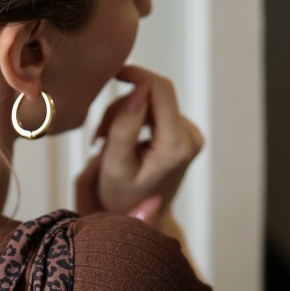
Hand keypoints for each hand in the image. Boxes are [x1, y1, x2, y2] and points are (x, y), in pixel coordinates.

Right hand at [74, 64, 203, 218]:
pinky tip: (123, 141)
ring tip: (105, 143)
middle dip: (123, 107)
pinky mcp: (186, 135)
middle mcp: (191, 137)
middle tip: (98, 136)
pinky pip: (157, 112)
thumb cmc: (123, 198)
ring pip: (153, 103)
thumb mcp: (114, 165)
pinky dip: (136, 121)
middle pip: (154, 95)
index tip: (112, 73)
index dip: (137, 74)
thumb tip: (139, 88)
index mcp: (176, 145)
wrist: (140, 217)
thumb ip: (124, 126)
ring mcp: (191, 136)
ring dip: (125, 115)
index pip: (160, 90)